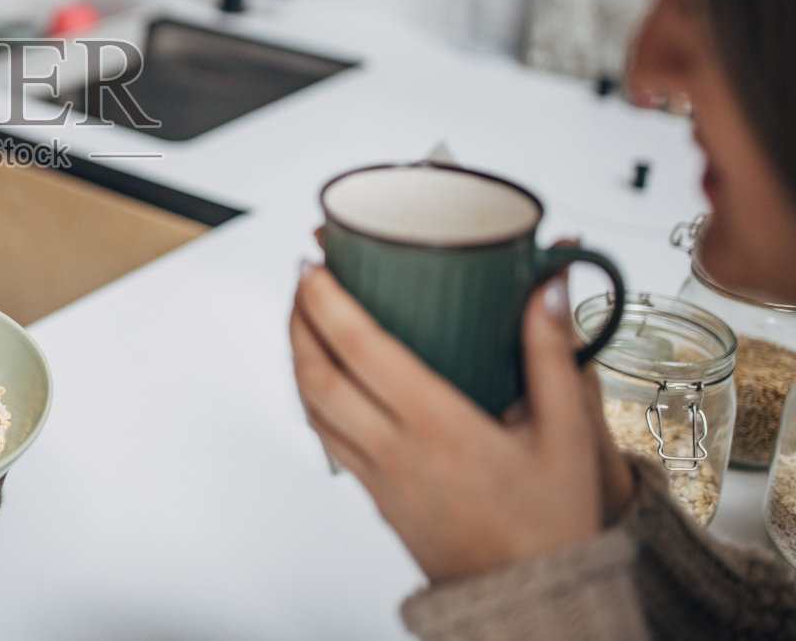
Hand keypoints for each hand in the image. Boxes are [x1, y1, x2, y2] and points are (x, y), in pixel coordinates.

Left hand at [290, 262, 633, 584]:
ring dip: (299, 356)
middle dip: (300, 319)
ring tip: (305, 316)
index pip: (360, 350)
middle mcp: (397, 451)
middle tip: (305, 278)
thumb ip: (553, 355)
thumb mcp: (569, 436)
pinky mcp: (375, 496)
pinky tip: (324, 378)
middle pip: (318, 375)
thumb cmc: (552, 524)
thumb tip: (547, 287)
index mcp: (439, 427)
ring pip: (313, 409)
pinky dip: (313, 397)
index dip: (326, 302)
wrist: (537, 604)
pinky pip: (327, 438)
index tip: (316, 265)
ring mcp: (379, 477)